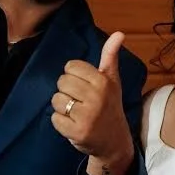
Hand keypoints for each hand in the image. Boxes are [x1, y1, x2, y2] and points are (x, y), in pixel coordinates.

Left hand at [51, 31, 133, 168]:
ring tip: (76, 113)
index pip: (71, 66)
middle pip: (61, 82)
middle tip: (79, 101)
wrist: (115, 141)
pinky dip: (61, 122)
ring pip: (56, 100)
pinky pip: (55, 119)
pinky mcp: (77, 132)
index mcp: (103, 81)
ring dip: (63, 107)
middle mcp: (96, 97)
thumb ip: (110, 56)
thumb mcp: (113, 81)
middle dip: (67, 91)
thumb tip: (119, 33)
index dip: (74, 76)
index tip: (84, 86)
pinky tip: (73, 124)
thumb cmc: (110, 106)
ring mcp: (87, 115)